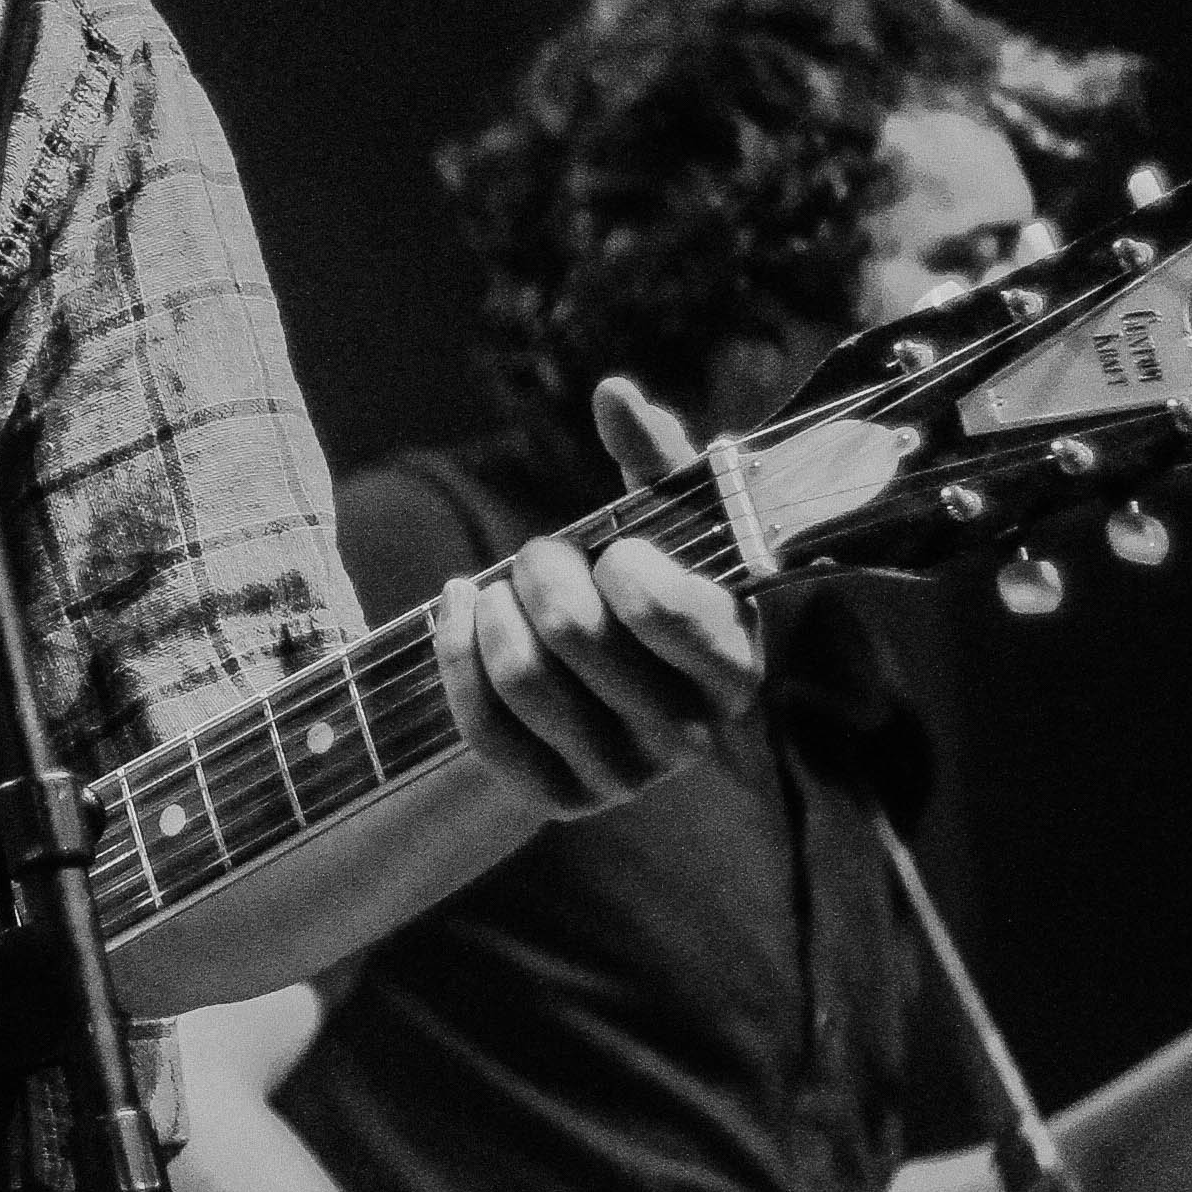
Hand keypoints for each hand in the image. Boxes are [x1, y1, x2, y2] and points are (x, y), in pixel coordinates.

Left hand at [432, 374, 758, 815]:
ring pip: (526, 681)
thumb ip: (651, 453)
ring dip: (494, 612)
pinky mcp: (559, 799)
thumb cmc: (644, 577)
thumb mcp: (661, 515)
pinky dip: (456, 654)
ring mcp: (625, 776)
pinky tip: (460, 608)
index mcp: (735, 663)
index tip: (614, 551)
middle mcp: (691, 734)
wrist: (597, 674)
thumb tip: (613, 393)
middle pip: (580, 636)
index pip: (672, 617)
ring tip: (498, 585)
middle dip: (542, 572)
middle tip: (540, 555)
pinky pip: (484, 729)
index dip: (626, 570)